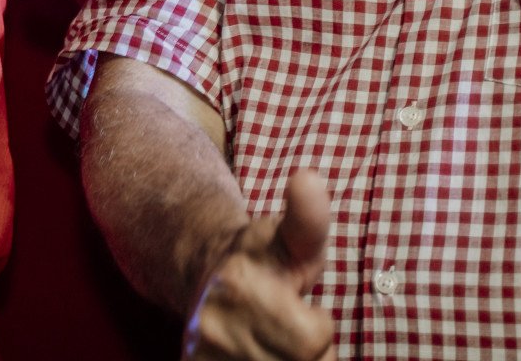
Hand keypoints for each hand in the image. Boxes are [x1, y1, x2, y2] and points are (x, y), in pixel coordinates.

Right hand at [185, 169, 336, 360]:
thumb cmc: (265, 257)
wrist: (203, 270)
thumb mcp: (294, 237)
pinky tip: (257, 353)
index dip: (317, 325)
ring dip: (287, 360)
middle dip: (306, 347)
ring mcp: (203, 352)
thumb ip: (307, 216)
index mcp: (242, 283)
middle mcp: (215, 323)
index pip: (314, 338)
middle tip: (291, 324)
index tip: (308, 310)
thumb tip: (308, 179)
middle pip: (300, 360)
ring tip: (275, 340)